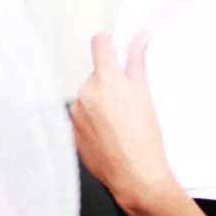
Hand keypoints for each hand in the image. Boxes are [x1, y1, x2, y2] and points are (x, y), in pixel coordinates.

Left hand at [70, 33, 176, 206]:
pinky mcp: (71, 132)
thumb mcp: (145, 94)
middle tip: (128, 101)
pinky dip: (94, 121)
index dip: (110, 43)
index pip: (99, 44)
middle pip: (96, 74)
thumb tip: (138, 39)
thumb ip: (137, 62)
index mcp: (105, 79)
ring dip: (100, 103)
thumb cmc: (144, 139)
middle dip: (110, 82)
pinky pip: (82, 117)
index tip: (118, 50)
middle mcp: (85, 93)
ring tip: (120, 124)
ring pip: (89, 97)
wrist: (135, 176)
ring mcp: (75, 113)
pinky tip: (110, 135)